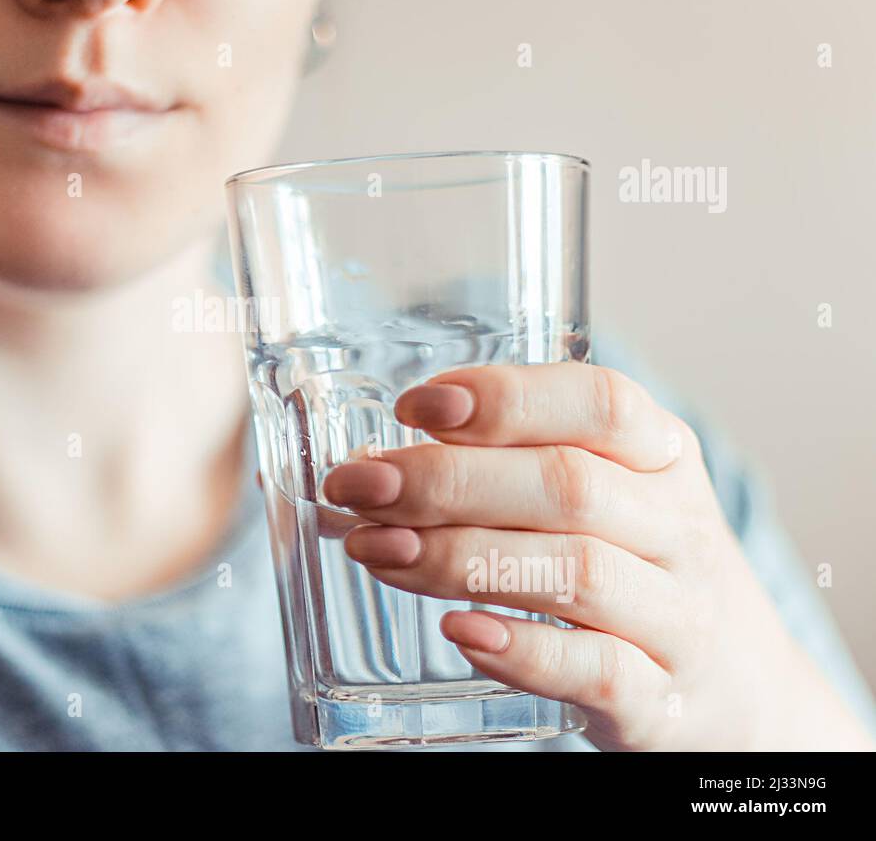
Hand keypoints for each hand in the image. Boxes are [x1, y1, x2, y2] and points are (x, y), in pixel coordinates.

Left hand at [322, 361, 872, 750]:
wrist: (743, 695)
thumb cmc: (637, 573)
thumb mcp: (603, 501)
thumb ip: (506, 472)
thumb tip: (371, 468)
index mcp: (662, 458)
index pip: (598, 402)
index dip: (504, 397)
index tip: (415, 406)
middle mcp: (678, 530)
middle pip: (566, 486)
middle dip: (446, 480)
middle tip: (357, 487)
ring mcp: (678, 619)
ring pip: (574, 572)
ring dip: (459, 557)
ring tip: (374, 550)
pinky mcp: (662, 702)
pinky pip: (597, 671)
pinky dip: (521, 651)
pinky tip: (456, 632)